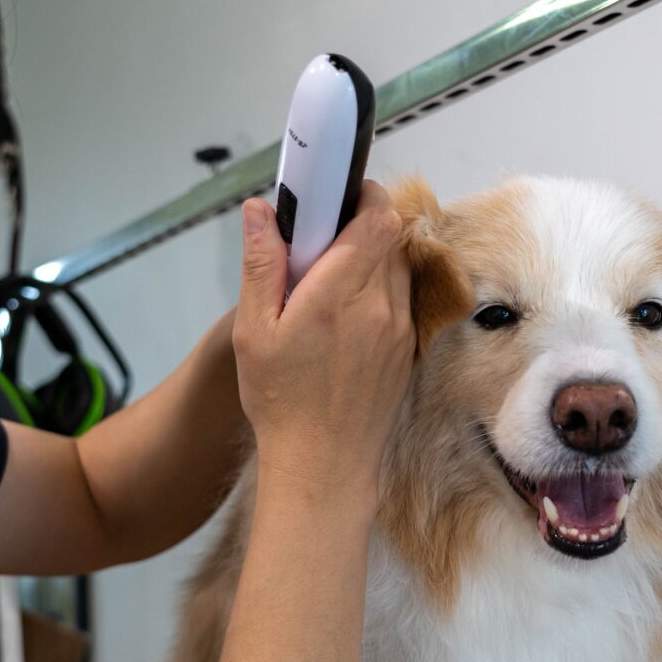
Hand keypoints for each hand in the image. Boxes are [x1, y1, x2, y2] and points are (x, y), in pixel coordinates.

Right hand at [232, 180, 414, 503]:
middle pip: (391, 236)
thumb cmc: (281, 402)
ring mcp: (401, 328)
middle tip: (321, 242)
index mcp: (340, 293)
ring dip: (371, 259)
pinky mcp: (408, 350)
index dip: (362, 195)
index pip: (378, 216)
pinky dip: (378, 292)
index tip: (335, 198)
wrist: (323, 466)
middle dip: (360, 226)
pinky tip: (344, 317)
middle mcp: (381, 305)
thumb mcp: (253, 330)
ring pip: (398, 267)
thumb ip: (262, 263)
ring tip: (330, 282)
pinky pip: (401, 300)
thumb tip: (262, 210)